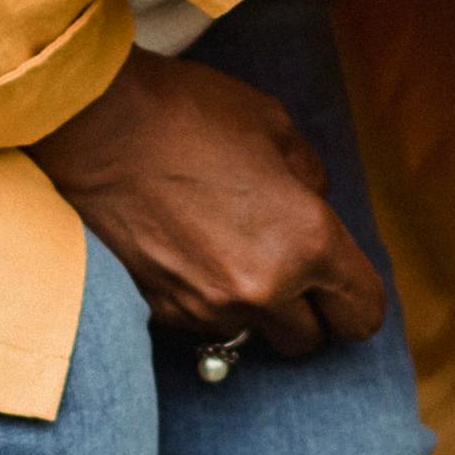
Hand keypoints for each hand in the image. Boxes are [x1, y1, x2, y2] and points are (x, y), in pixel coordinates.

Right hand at [29, 53, 386, 359]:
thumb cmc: (188, 113)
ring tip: (228, 255)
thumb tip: (315, 207)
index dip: (357, 302)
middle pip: (308, 342)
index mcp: (306, 242)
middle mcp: (262, 288)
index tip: (344, 289)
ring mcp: (206, 307)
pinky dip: (205, 303)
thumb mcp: (275, 125)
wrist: (93, 123)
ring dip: (252, 310)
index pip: (361, 312)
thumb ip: (310, 177)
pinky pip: (201, 326)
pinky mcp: (160, 312)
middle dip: (306, 313)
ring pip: (251, 338)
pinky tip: (188, 256)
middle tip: (288, 273)